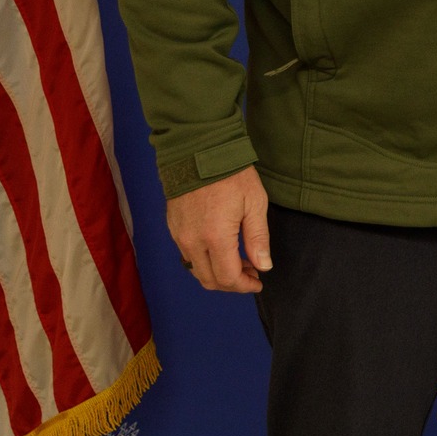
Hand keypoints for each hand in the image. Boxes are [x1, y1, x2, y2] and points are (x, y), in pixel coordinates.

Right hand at [166, 168, 271, 293]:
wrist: (198, 150)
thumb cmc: (231, 174)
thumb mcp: (254, 203)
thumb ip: (258, 238)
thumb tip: (263, 266)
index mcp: (215, 238)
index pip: (227, 278)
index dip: (244, 286)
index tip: (258, 281)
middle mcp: (192, 242)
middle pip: (209, 280)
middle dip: (232, 283)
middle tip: (251, 272)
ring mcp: (179, 235)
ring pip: (196, 270)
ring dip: (217, 273)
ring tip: (239, 261)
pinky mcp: (173, 227)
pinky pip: (187, 255)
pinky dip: (204, 261)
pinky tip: (220, 249)